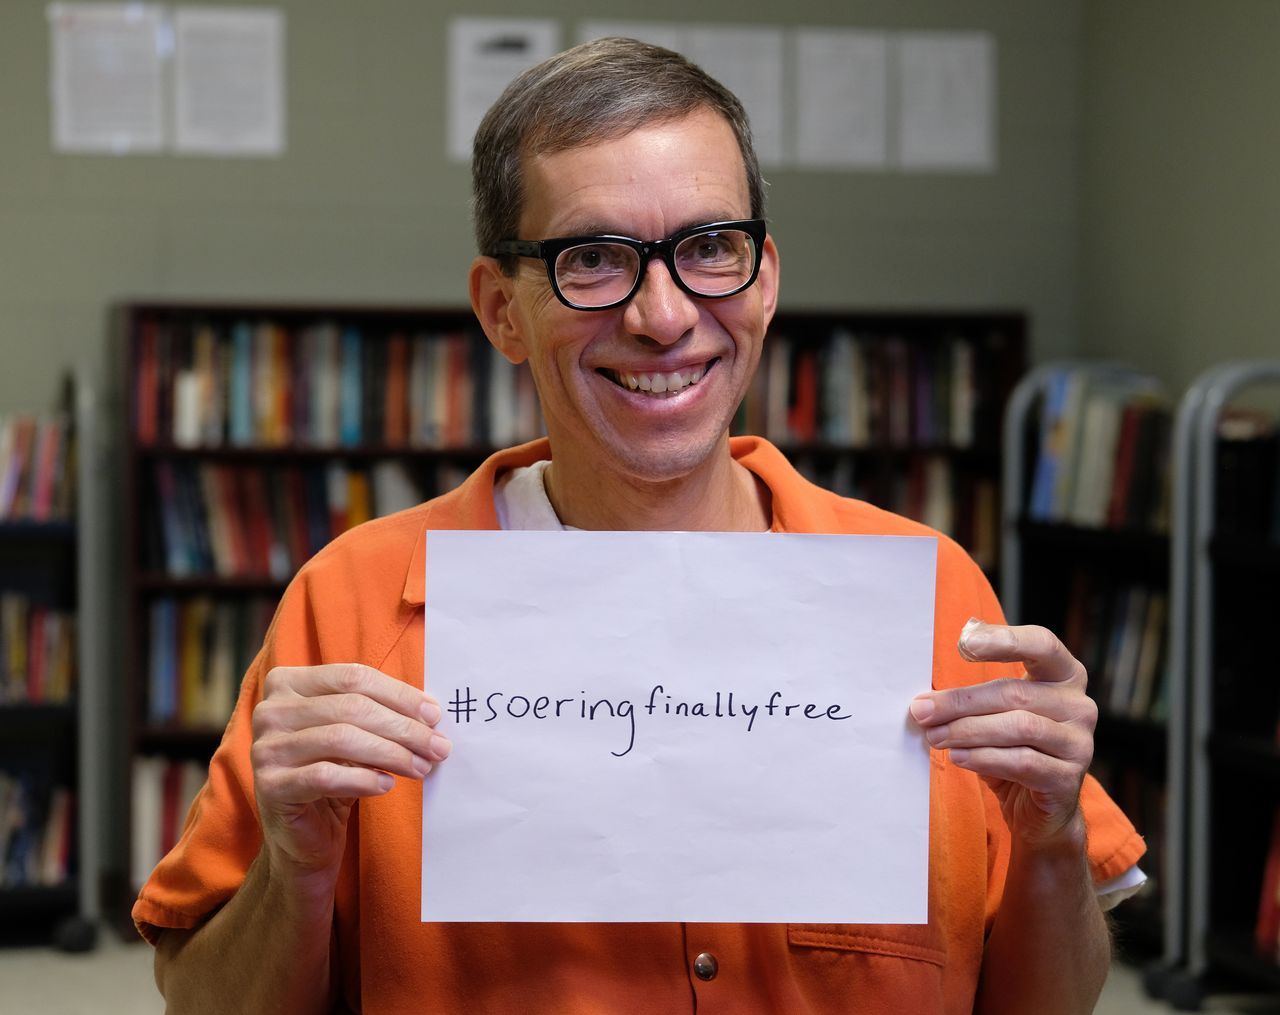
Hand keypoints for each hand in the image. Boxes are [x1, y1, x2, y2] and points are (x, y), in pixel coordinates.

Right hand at [251, 664, 450, 880]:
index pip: (353, 677)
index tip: (434, 715)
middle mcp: (270, 710)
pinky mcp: (270, 786)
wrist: (302, 835)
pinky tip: (386, 785)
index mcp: (288, 683)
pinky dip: (362, 779)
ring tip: (421, 767)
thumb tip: (430, 711)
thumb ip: (381, 713)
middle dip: (403, 727)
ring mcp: (265, 748)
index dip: (399, 694)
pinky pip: (325, 776)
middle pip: (351, 707)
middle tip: (438, 746)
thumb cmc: (334, 773)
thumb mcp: (356, 734)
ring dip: (391, 753)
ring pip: (341, 738)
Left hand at [908, 620, 1096, 845]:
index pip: (1042, 643)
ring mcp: (1080, 742)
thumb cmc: (1011, 749)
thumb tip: (923, 702)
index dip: (1005, 639)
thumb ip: (970, 700)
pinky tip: (958, 757)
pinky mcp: (1070, 778)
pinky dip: (984, 758)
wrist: (1037, 810)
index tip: (963, 643)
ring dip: (968, 731)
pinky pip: (1023, 761)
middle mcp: (1079, 704)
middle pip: (1015, 692)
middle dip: (962, 702)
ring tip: (935, 737)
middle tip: (923, 711)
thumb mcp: (993, 716)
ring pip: (1018, 727)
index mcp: (1064, 675)